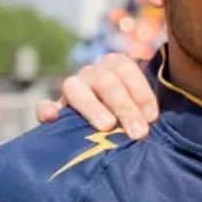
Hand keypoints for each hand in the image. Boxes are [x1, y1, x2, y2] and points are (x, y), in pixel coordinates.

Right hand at [35, 54, 159, 138]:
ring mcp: (72, 91)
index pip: (125, 68)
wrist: (107, 134)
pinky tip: (52, 117)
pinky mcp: (54, 110)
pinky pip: (45, 105)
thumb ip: (148, 112)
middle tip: (138, 132)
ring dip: (92, 106)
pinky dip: (46, 110)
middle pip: (105, 81)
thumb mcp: (144, 111)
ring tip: (107, 126)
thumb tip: (156, 120)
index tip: (152, 117)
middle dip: (124, 106)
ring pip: (74, 87)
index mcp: (114, 67)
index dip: (140, 91)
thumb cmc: (134, 121)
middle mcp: (92, 74)